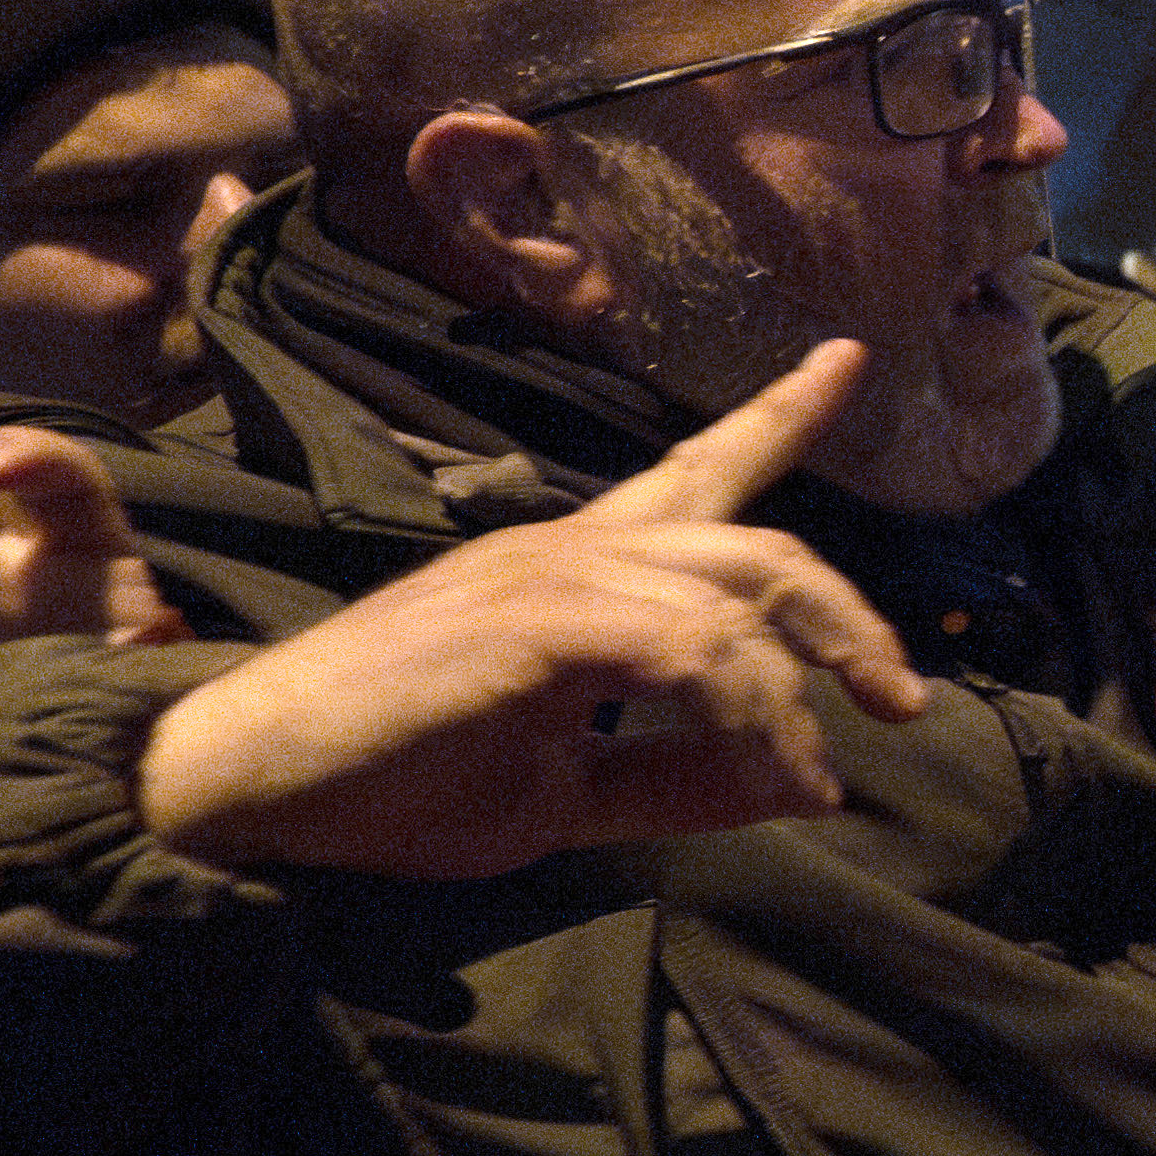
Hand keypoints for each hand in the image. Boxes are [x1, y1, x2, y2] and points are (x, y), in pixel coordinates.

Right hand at [130, 344, 933, 879]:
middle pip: (756, 544)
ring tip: (817, 778)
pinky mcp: (532, 622)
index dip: (777, 417)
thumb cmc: (391, 780)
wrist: (254, 785)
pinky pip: (686, 650)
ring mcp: (550, 574)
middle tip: (901, 702)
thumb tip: (795, 781)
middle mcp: (573, 548)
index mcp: (577, 570)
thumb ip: (670, 779)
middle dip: (847, 618)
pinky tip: (768, 777)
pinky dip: (745, 715)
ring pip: (733, 596)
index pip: (696, 471)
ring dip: (796, 693)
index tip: (845, 363)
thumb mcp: (561, 792)